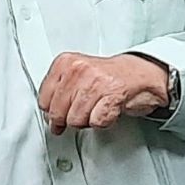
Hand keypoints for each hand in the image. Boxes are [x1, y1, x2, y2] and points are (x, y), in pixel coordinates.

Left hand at [37, 52, 168, 133]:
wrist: (140, 73)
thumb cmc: (108, 76)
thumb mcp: (77, 75)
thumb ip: (58, 93)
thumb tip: (48, 118)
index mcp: (66, 61)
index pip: (44, 100)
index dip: (53, 111)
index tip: (63, 110)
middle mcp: (79, 68)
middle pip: (58, 113)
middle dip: (70, 119)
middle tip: (83, 111)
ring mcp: (96, 81)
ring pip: (76, 120)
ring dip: (88, 120)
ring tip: (97, 107)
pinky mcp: (113, 94)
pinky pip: (97, 122)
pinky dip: (104, 121)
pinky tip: (108, 109)